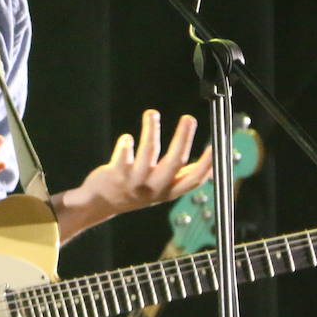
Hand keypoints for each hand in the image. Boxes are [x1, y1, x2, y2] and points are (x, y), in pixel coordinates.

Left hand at [54, 110, 211, 240]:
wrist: (101, 203)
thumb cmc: (135, 191)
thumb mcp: (161, 190)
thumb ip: (180, 178)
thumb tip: (207, 167)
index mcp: (168, 191)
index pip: (194, 179)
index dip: (207, 164)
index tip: (216, 146)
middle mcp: (154, 188)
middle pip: (174, 162)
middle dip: (183, 138)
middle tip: (189, 118)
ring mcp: (135, 182)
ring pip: (148, 153)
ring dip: (151, 131)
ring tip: (152, 113)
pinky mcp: (116, 175)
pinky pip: (123, 158)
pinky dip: (125, 147)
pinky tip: (128, 137)